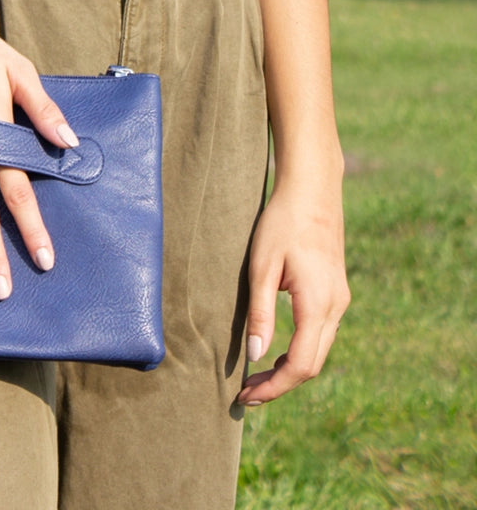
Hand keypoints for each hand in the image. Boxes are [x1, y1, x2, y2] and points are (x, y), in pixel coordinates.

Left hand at [237, 178, 349, 405]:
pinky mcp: (335, 292)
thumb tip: (257, 357)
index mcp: (318, 304)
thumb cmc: (281, 223)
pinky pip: (320, 334)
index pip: (301, 365)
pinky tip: (277, 350)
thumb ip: (261, 313)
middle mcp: (336, 307)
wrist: (312, 190)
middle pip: (313, 365)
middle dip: (280, 384)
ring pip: (319, 351)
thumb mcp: (262, 266)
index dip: (275, 387)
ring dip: (290, 369)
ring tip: (257, 377)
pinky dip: (299, 350)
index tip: (247, 396)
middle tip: (247, 394)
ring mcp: (339, 300)